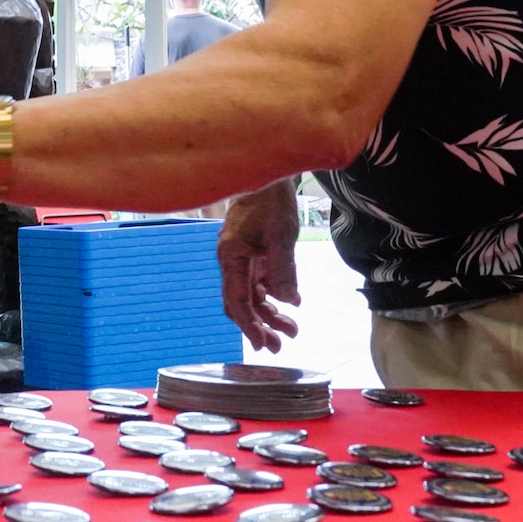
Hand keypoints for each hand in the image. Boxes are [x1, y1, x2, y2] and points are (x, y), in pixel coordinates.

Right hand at [218, 179, 302, 352]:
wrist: (268, 175)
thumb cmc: (271, 201)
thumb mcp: (281, 235)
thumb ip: (283, 270)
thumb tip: (289, 302)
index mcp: (231, 257)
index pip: (236, 301)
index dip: (248, 325)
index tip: (262, 344)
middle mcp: (232, 261)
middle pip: (241, 303)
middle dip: (259, 326)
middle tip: (279, 346)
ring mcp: (242, 258)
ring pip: (252, 296)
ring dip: (269, 314)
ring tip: (291, 330)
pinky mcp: (253, 254)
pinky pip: (260, 283)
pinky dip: (273, 296)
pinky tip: (291, 305)